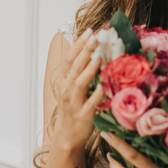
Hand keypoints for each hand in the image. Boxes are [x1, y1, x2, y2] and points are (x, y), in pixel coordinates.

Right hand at [51, 28, 105, 151]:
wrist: (67, 136)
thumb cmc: (71, 109)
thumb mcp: (69, 86)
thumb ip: (74, 66)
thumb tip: (78, 42)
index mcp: (64, 81)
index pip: (69, 59)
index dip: (78, 44)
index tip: (88, 31)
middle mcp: (66, 90)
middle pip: (74, 67)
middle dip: (84, 51)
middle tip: (95, 36)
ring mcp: (74, 103)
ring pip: (80, 83)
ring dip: (89, 69)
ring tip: (98, 56)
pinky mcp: (84, 116)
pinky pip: (91, 103)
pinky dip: (96, 94)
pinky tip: (103, 86)